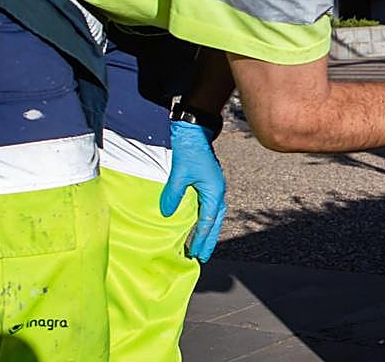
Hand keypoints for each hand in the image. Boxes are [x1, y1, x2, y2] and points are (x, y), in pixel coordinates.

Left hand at [160, 121, 226, 262]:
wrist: (194, 128)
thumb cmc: (189, 149)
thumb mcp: (179, 172)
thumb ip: (174, 194)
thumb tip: (167, 214)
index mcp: (213, 190)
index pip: (207, 221)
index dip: (200, 238)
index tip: (193, 254)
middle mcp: (217, 190)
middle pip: (215, 221)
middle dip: (208, 239)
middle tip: (201, 257)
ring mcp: (214, 186)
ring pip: (213, 214)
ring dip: (208, 230)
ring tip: (200, 245)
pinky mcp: (208, 182)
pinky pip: (209, 206)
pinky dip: (204, 218)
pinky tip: (197, 223)